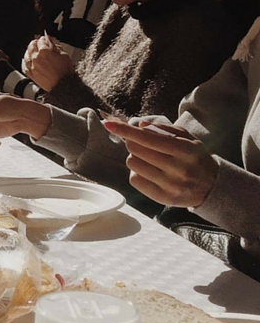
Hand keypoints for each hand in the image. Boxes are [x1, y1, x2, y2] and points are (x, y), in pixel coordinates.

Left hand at [22, 36, 73, 90]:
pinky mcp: (31, 74)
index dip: (44, 39)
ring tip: (33, 51)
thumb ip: (54, 45)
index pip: (41, 40)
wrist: (63, 85)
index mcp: (44, 51)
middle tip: (38, 43)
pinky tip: (29, 60)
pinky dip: (26, 61)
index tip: (45, 39)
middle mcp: (36, 58)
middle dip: (35, 43)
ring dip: (29, 51)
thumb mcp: (63, 54)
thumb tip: (49, 39)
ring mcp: (32, 66)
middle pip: (31, 46)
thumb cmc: (65, 72)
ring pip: (27, 55)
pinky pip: (25, 65)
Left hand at [104, 119, 218, 207]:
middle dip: (133, 142)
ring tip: (149, 159)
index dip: (126, 130)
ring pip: (132, 163)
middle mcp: (178, 169)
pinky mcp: (163, 199)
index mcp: (185, 150)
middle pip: (136, 150)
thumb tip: (139, 126)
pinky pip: (134, 180)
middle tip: (141, 143)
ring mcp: (170, 186)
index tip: (109, 123)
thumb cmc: (196, 158)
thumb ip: (163, 130)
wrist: (213, 187)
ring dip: (135, 157)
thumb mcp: (187, 138)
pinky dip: (137, 172)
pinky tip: (149, 171)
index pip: (148, 138)